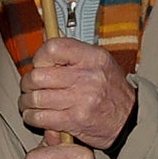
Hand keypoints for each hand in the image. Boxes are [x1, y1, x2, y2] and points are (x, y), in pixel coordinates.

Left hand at [18, 39, 134, 150]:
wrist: (130, 121)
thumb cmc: (111, 90)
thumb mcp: (100, 62)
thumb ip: (73, 52)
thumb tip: (45, 38)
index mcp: (93, 58)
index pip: (53, 48)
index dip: (40, 57)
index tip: (39, 65)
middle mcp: (87, 77)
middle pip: (38, 76)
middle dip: (27, 83)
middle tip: (29, 87)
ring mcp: (81, 100)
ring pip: (36, 98)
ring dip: (26, 102)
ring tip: (29, 102)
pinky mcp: (75, 121)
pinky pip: (41, 117)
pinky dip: (32, 117)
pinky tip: (34, 115)